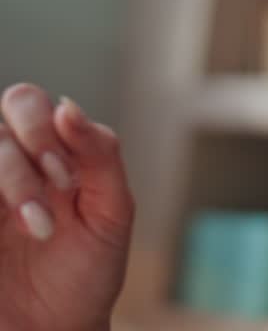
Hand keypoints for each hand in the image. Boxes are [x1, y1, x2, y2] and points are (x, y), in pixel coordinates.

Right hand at [1, 83, 134, 330]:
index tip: (67, 175)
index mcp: (46, 156)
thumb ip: (100, 154)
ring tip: (40, 228)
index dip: (42, 128)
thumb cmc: (88, 272)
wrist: (61, 330)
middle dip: (24, 156)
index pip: (25, 104)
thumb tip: (68, 107)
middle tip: (55, 189)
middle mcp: (7, 171)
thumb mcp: (112, 213)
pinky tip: (12, 232)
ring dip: (12, 179)